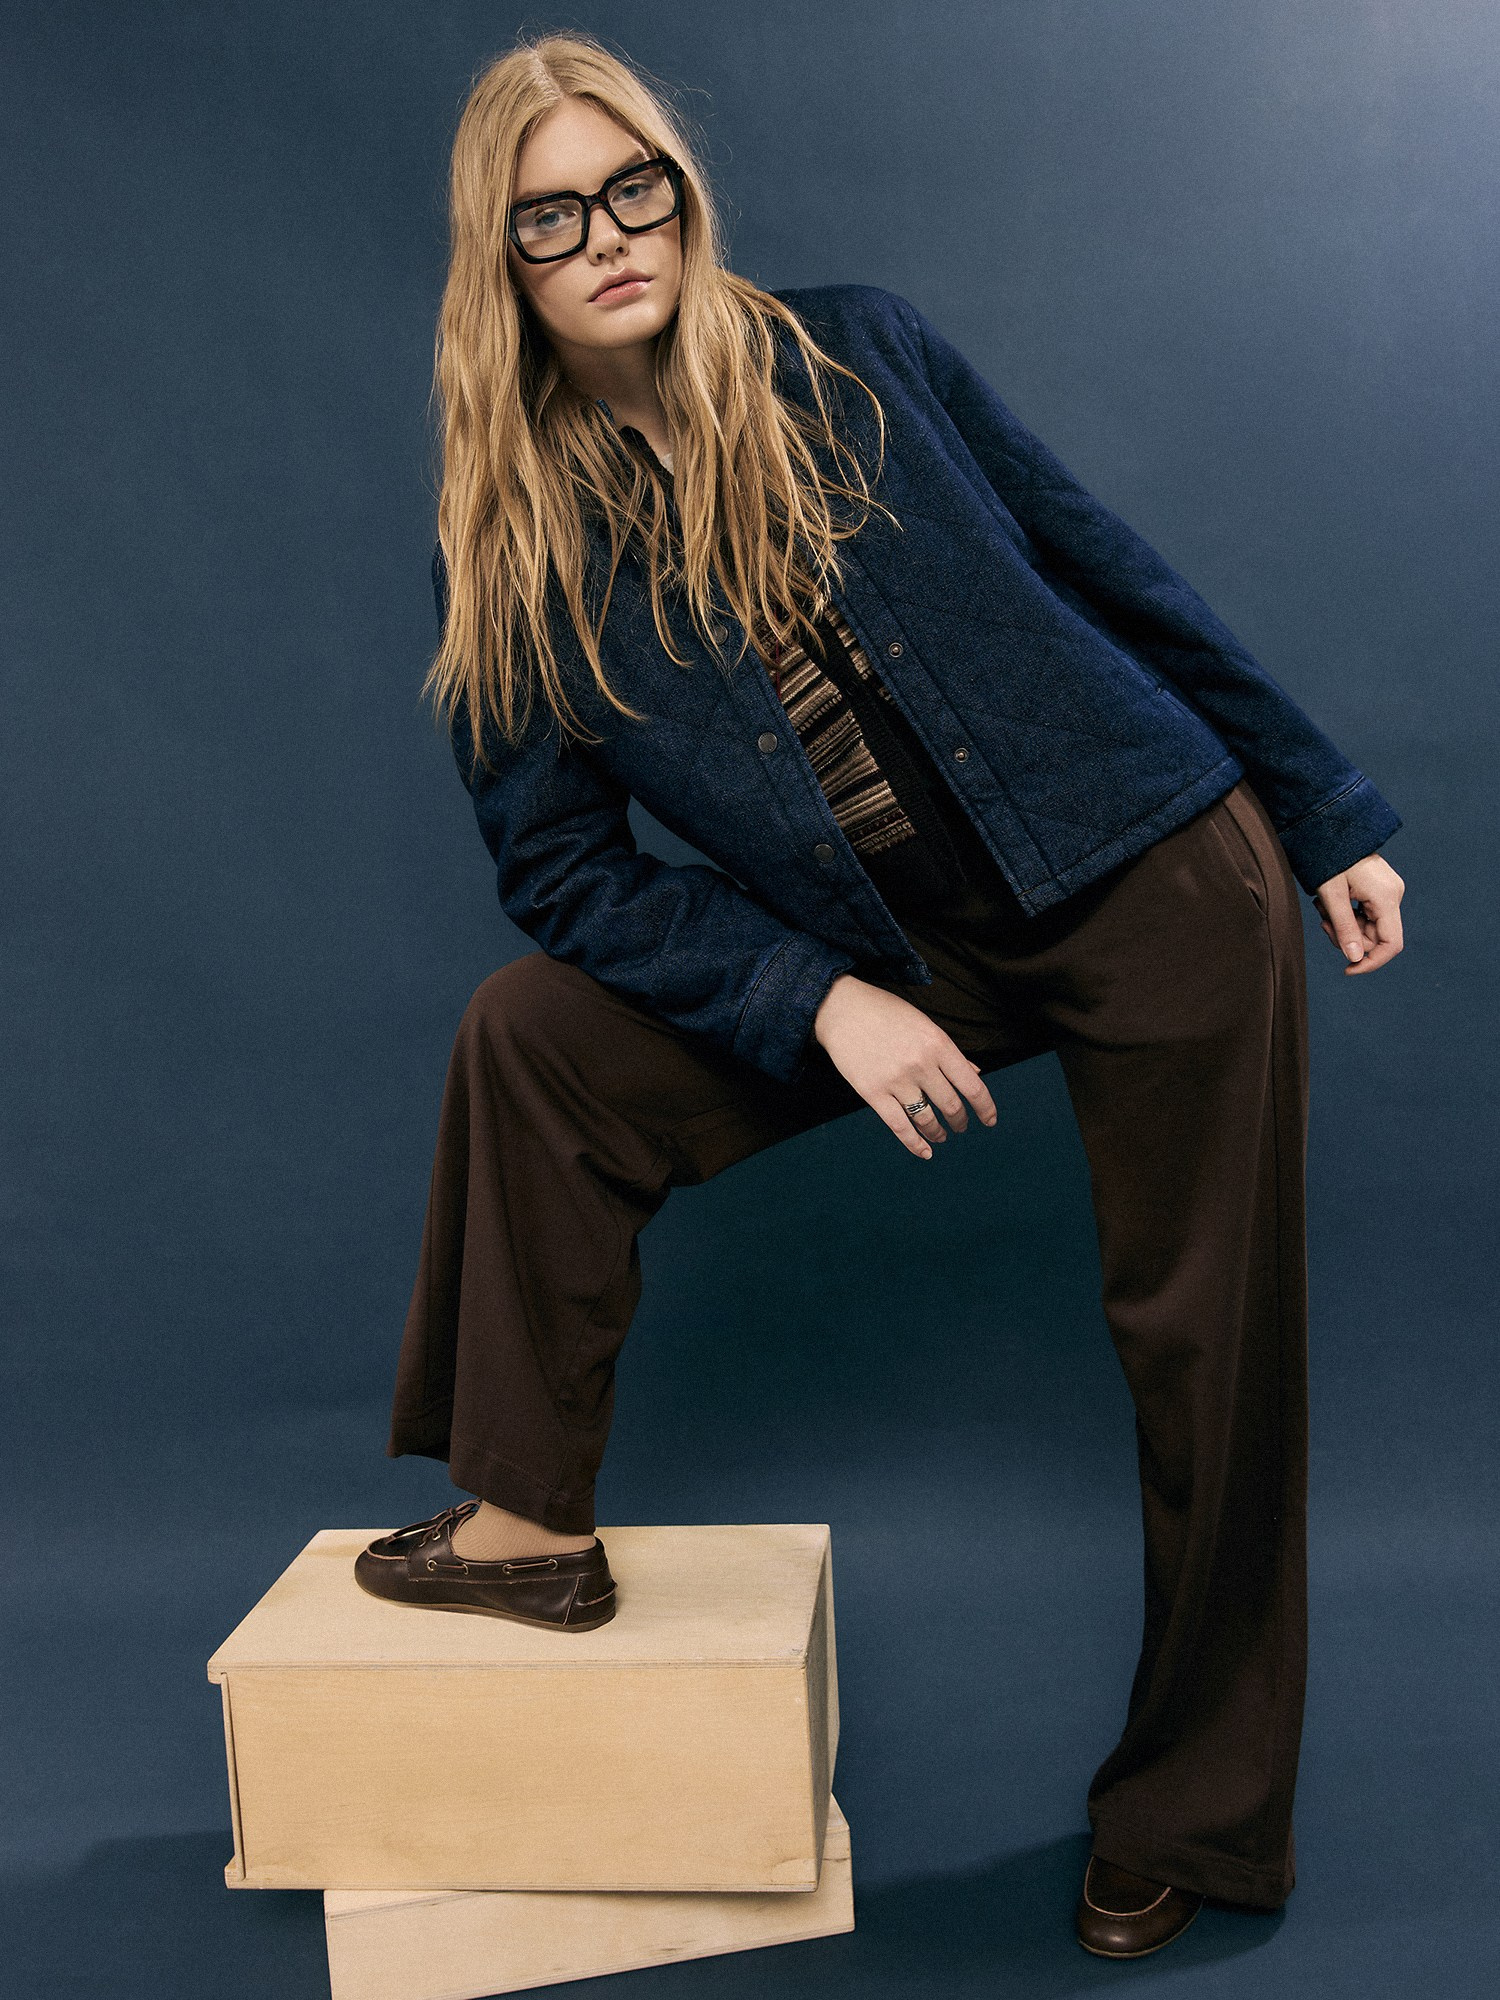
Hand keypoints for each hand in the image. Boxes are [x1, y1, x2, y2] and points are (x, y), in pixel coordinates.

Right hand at [812, 973, 996, 1158]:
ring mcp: (896, 1080)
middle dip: (960, 1121)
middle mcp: (921, 1064)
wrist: (842, 1009)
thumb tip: (976, 1074)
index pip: (972, 1086)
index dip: (985, 1108)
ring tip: (941, 1135)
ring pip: (927, 1119)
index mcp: (938, 1044)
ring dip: (938, 1132)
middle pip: (951, 1105)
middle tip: (961, 1126)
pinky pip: (899, 1126)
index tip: (989, 1120)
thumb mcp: (924, 1025)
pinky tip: (925, 1152)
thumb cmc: (886, 1013)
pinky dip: (915, 1144)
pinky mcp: (873, 1093)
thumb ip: (950, 1052)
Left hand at [1313, 853, 1404, 973]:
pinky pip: (1366, 915)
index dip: (1371, 962)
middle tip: (1323, 921)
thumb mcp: (1331, 896)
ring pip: (1368, 927)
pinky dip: (1347, 915)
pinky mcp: (1380, 889)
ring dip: (1343, 925)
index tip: (1348, 970)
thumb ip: (1344, 928)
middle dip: (1347, 937)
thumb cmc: (1328, 858)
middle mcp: (1394, 895)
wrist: (1329, 829)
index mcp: (1387, 898)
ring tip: (1322, 907)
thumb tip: (1354, 960)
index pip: (1391, 944)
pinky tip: (1330, 902)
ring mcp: (1389, 891)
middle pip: (1375, 937)